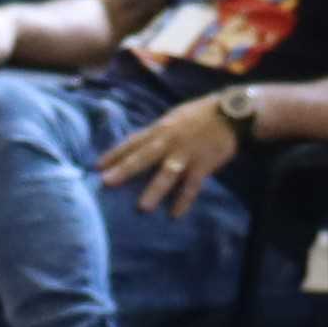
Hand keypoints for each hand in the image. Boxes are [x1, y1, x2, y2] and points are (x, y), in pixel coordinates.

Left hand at [95, 90, 253, 219]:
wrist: (231, 111)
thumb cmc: (200, 115)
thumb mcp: (173, 118)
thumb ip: (156, 134)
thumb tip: (136, 146)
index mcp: (161, 129)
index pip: (133, 142)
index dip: (115, 153)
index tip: (96, 166)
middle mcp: (170, 140)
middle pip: (144, 156)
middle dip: (125, 170)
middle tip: (106, 183)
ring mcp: (187, 153)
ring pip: (168, 173)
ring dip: (155, 190)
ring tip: (143, 208)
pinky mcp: (204, 164)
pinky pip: (192, 185)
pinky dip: (184, 200)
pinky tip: (174, 214)